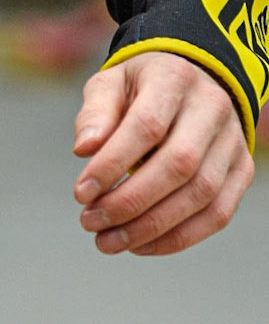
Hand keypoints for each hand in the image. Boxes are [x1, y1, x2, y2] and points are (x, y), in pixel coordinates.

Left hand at [73, 50, 253, 256]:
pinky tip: (141, 245)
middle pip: (177, 165)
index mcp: (174, 79)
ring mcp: (232, 142)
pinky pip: (217, 214)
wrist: (191, 81)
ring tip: (108, 241)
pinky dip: (178, 237)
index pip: (146, 126)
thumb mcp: (111, 83)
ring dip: (151, 227)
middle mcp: (212, 109)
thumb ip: (96, 113)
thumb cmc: (141, 87)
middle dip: (129, 202)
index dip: (112, 164)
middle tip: (90, 222)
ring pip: (200, 195)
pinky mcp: (241, 171)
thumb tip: (84, 150)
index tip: (81, 193)